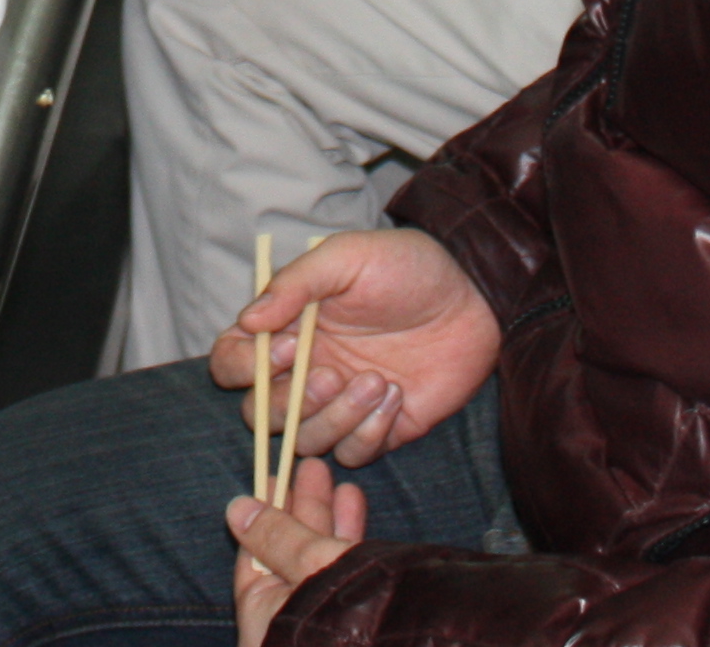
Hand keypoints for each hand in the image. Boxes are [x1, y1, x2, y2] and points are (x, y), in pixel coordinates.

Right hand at [209, 227, 499, 475]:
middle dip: (290, 402)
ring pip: (306, 440)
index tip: (284, 347)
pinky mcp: (378, 430)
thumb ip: (296, 283)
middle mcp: (304, 371)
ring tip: (376, 378)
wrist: (477, 297)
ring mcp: (340, 405)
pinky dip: (369, 432)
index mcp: (287, 329)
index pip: (232, 361)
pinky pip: (352, 454)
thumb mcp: (349, 257)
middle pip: (260, 413)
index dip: (243, 365)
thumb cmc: (408, 268)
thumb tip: (249, 319)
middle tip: (330, 372)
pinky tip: (396, 394)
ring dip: (336, 416)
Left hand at [231, 456, 367, 646]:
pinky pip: (342, 571)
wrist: (416, 641)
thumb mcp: (309, 563)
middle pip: (288, 557)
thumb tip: (237, 508)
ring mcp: (323, 621)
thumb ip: (276, 535)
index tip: (276, 480)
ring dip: (326, 516)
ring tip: (331, 474)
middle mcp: (289, 623)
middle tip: (309, 466)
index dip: (264, 516)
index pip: (254, 561)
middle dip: (301, 508)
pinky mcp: (355, 616)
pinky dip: (345, 536)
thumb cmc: (347, 611)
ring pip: (318, 560)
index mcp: (264, 621)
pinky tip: (352, 500)